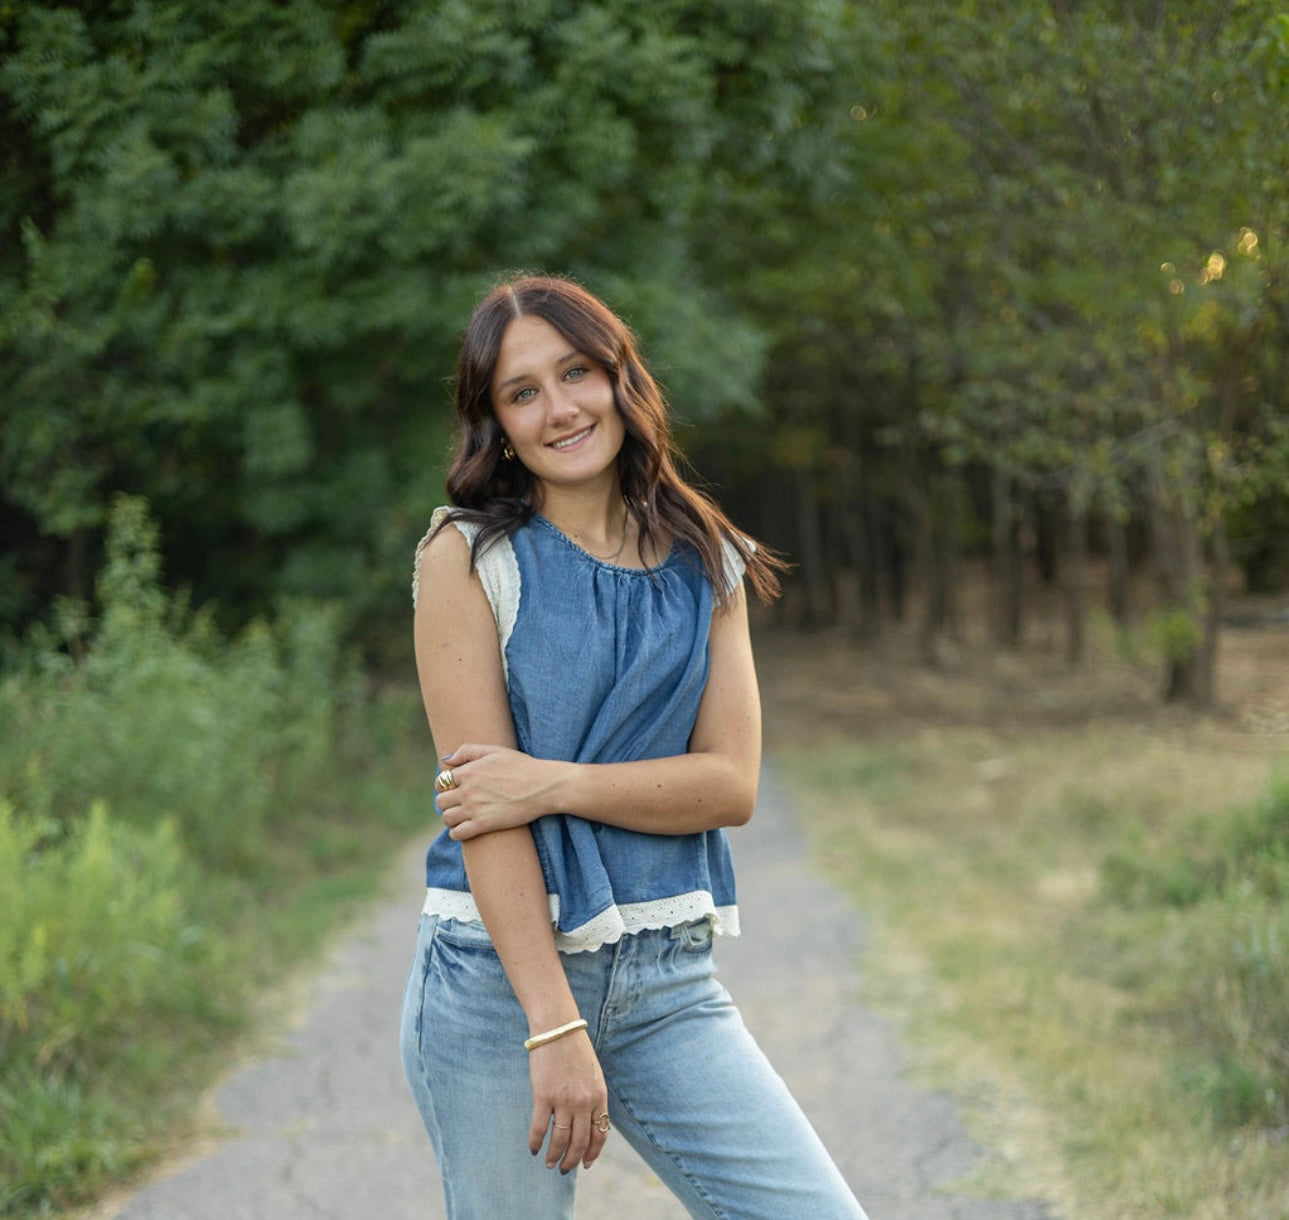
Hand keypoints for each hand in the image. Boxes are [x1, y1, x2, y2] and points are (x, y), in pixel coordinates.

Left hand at [435, 743, 563, 839]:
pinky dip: (456, 833)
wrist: (543, 786)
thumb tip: (445, 760)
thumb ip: (468, 751)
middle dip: (447, 802)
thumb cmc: (522, 766)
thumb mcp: (495, 751)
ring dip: (451, 818)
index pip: (441, 782)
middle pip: (441, 801)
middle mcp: (467, 790)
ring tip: (462, 816)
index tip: (456, 789)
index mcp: (468, 771)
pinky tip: (465, 828)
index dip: (446, 786)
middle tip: (459, 803)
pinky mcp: (483, 825)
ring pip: (446, 818)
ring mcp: (474, 808)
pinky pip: (457, 834)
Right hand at [527, 1029, 609, 1171]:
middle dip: (572, 1161)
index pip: (599, 1135)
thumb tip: (587, 1123)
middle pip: (579, 1142)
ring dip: (554, 1156)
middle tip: (564, 1169)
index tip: (585, 1164)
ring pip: (560, 1140)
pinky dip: (535, 1142)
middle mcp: (584, 1102)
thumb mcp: (593, 1074)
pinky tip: (533, 1148)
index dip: (592, 1154)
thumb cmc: (575, 1049)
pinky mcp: (543, 1096)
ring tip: (549, 1163)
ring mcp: (563, 1100)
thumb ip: (593, 1098)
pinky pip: (539, 1129)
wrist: (558, 1028)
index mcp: (599, 1096)